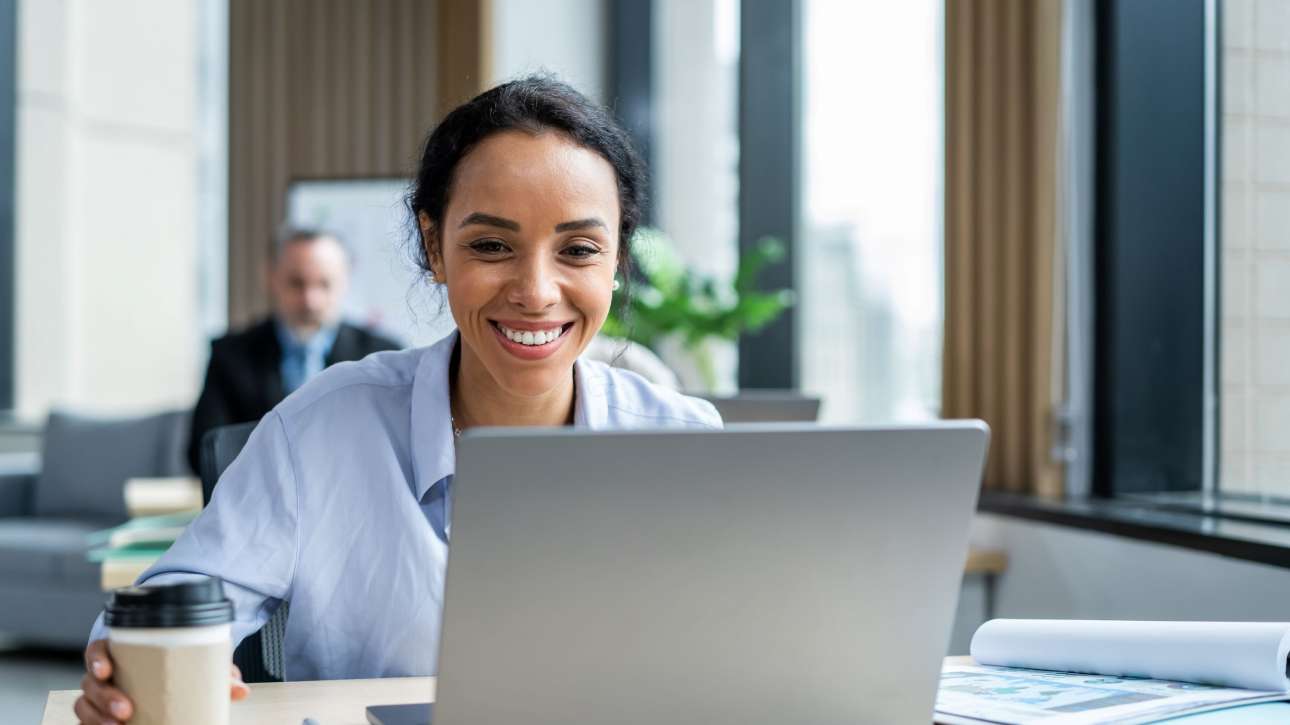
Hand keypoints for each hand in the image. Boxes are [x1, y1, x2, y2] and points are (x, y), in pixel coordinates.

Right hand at [74, 639, 249, 722]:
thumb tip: (239, 690)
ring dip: (96, 719)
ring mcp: (100, 699)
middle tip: (124, 710)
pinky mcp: (100, 717)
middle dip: (104, 698)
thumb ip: (216, 673)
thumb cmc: (176, 669)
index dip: (97, 659)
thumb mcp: (194, 665)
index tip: (107, 669)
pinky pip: (87, 723)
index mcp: (122, 655)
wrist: (170, 681)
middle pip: (90, 684)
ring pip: (84, 707)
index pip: (97, 651)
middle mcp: (105, 677)